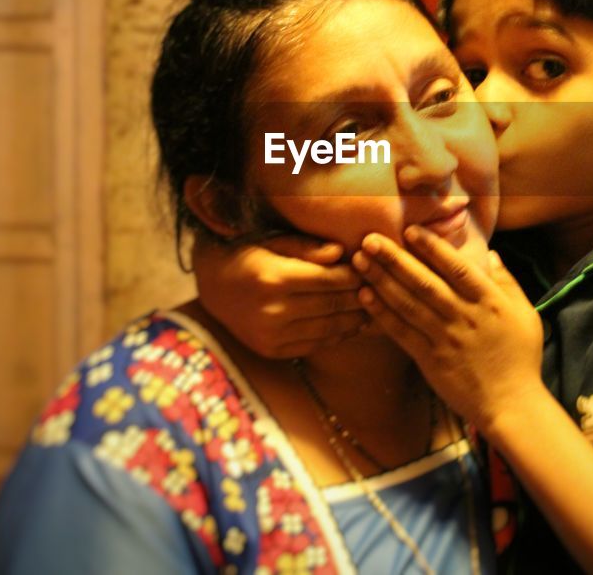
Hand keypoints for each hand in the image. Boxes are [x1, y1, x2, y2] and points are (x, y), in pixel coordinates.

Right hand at [192, 235, 368, 358]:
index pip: (329, 280)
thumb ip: (305, 247)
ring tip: (374, 308)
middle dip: (360, 297)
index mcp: (272, 278)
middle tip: (381, 289)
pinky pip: (314, 345)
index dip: (355, 275)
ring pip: (327, 329)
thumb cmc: (245, 254)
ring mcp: (271, 335)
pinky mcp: (271, 351)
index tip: (371, 268)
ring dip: (354, 320)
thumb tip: (341, 253)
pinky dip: (336, 336)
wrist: (211, 287)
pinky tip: (351, 326)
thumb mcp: (270, 241)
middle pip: (332, 305)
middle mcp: (271, 310)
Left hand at [353, 226, 544, 435]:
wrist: (512, 404)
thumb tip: (491, 253)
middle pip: (424, 282)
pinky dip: (382, 314)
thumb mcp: (525, 314)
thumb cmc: (521, 358)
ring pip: (408, 304)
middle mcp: (464, 316)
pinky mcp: (430, 360)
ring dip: (381, 280)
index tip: (410, 230)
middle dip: (394, 258)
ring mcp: (445, 338)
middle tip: (369, 239)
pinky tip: (365, 296)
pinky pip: (402, 332)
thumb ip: (507, 281)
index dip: (432, 247)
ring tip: (360, 261)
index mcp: (489, 301)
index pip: (457, 267)